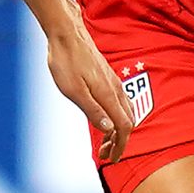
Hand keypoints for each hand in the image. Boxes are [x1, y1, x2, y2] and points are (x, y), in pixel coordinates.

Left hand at [47, 28, 132, 161]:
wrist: (66, 33)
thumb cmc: (66, 61)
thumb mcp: (73, 90)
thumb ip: (92, 111)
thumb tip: (108, 130)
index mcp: (108, 95)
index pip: (124, 127)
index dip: (120, 146)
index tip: (111, 159)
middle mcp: (115, 89)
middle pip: (127, 122)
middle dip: (119, 141)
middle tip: (103, 153)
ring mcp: (113, 82)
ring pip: (124, 112)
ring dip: (117, 130)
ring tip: (103, 141)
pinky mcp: (107, 77)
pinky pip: (119, 102)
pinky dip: (115, 116)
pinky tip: (103, 118)